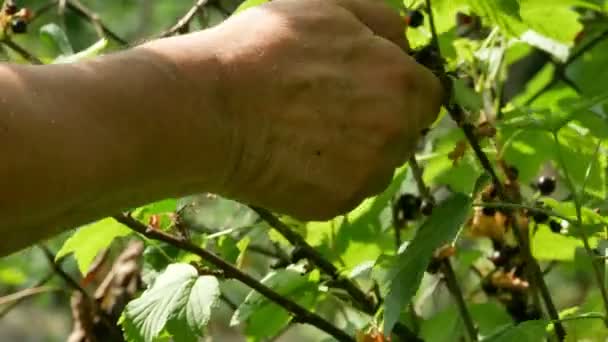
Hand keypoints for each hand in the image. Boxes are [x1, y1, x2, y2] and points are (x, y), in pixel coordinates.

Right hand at [177, 0, 441, 219]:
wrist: (212, 110)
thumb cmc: (264, 50)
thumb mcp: (326, 7)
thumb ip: (379, 19)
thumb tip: (405, 40)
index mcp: (402, 82)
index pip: (426, 94)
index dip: (399, 89)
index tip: (368, 88)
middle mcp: (396, 133)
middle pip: (403, 133)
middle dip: (379, 122)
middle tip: (328, 111)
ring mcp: (368, 173)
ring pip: (376, 166)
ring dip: (356, 154)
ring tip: (306, 136)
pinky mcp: (338, 202)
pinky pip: (346, 190)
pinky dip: (328, 179)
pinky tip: (293, 160)